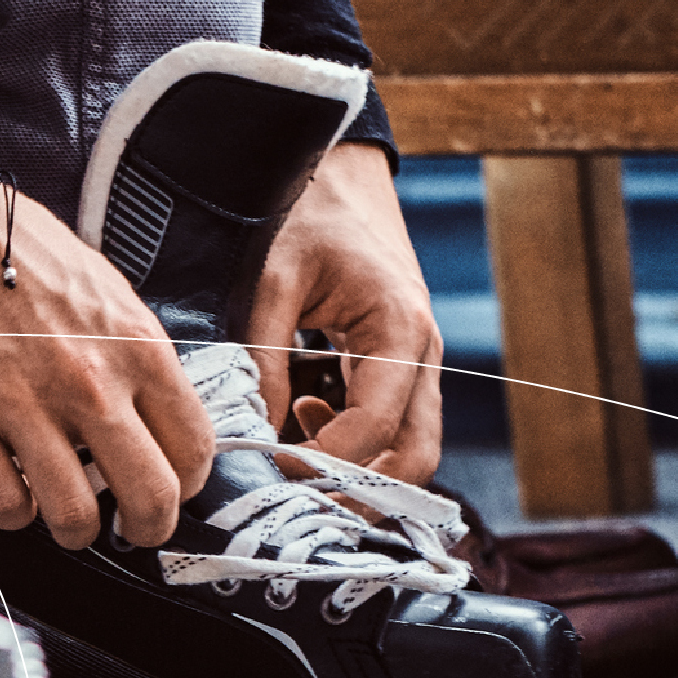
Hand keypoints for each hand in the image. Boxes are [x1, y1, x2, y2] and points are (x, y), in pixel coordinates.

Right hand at [0, 107, 212, 547]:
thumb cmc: (11, 250)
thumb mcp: (103, 293)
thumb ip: (131, 357)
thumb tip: (145, 417)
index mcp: (135, 346)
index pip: (194, 445)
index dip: (187, 484)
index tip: (171, 489)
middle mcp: (89, 384)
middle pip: (150, 497)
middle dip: (146, 528)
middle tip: (130, 530)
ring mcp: (23, 408)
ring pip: (74, 517)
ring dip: (73, 529)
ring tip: (62, 516)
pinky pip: (4, 504)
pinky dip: (12, 511)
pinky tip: (10, 488)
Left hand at [245, 142, 444, 484]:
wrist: (332, 167)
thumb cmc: (301, 213)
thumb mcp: (270, 282)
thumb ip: (263, 362)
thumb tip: (253, 436)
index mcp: (399, 328)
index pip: (376, 426)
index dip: (326, 464)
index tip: (273, 476)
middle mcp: (423, 352)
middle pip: (416, 457)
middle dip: (361, 494)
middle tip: (295, 510)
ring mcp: (417, 361)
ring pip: (409, 449)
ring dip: (358, 474)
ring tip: (291, 470)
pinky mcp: (397, 363)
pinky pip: (391, 426)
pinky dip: (353, 446)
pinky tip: (301, 424)